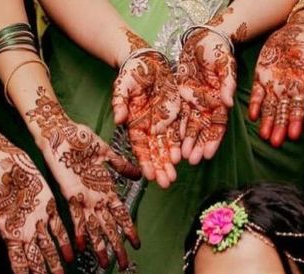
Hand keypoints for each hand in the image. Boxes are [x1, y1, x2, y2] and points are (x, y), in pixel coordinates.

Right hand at [0, 120, 72, 273]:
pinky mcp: (50, 208)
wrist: (3, 158)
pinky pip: (60, 230)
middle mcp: (25, 233)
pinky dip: (66, 243)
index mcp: (9, 234)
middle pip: (36, 264)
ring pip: (50, 251)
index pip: (19, 264)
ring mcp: (38, 222)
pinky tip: (71, 258)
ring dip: (56, 269)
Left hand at [28, 88, 140, 268]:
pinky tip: (81, 247)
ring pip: (94, 228)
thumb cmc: (80, 138)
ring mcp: (83, 198)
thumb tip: (140, 174)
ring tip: (104, 264)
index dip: (129, 230)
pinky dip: (79, 232)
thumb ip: (121, 165)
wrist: (58, 131)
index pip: (121, 215)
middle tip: (123, 266)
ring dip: (99, 247)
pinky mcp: (70, 194)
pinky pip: (76, 217)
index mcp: (106, 189)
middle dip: (117, 247)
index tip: (136, 245)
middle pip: (110, 228)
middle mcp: (96, 198)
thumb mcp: (105, 152)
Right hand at [113, 43, 180, 187]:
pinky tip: (184, 159)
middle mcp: (149, 128)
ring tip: (173, 177)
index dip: (145, 161)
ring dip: (170, 163)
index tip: (149, 175)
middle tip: (166, 183)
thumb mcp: (123, 85)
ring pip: (167, 147)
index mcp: (136, 124)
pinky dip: (181, 146)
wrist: (148, 60)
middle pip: (155, 152)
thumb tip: (118, 119)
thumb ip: (120, 101)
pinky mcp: (175, 116)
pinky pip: (179, 134)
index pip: (140, 147)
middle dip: (160, 168)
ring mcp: (163, 124)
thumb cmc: (132, 73)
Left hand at [177, 26, 235, 165]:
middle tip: (192, 161)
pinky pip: (179, 116)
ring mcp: (195, 103)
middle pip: (203, 131)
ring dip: (187, 143)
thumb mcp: (225, 63)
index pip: (218, 126)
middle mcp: (208, 106)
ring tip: (181, 157)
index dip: (213, 141)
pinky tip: (172, 141)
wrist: (202, 38)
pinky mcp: (183, 98)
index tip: (208, 154)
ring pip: (191, 127)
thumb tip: (228, 102)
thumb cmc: (217, 49)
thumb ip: (228, 82)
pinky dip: (176, 129)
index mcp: (220, 101)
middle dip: (198, 146)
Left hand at [249, 19, 303, 147]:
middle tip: (276, 143)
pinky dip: (255, 105)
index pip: (298, 109)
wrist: (290, 34)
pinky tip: (252, 116)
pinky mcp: (260, 81)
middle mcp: (286, 93)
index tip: (294, 135)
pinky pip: (257, 95)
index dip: (296, 122)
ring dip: (267, 123)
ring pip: (269, 109)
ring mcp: (272, 88)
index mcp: (300, 89)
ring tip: (264, 137)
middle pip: (282, 114)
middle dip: (280, 128)